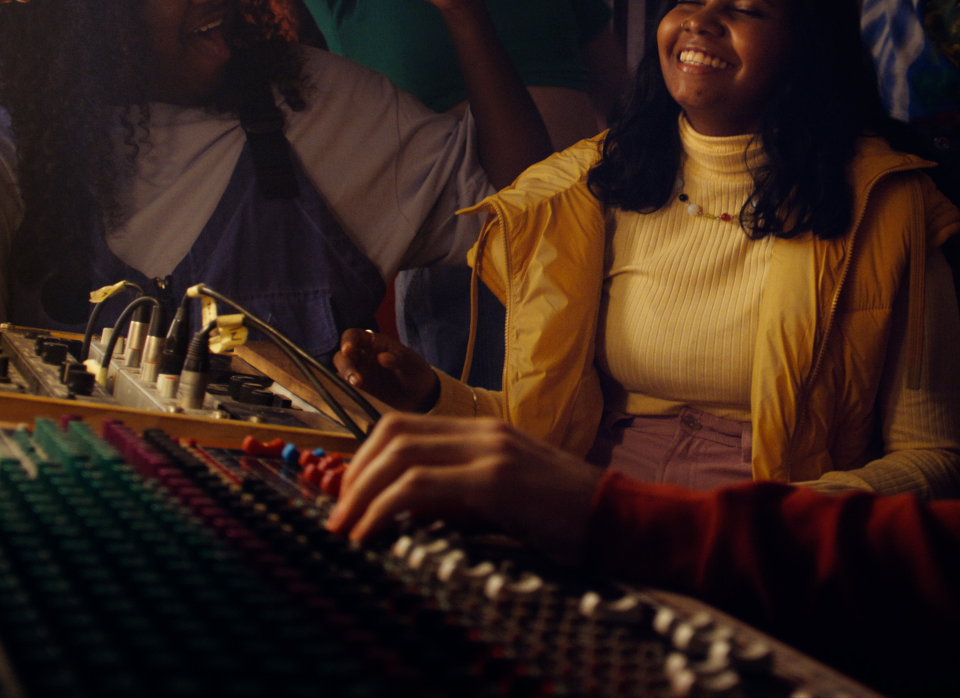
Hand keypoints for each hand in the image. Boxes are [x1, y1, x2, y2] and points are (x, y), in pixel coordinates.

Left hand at [327, 413, 604, 554]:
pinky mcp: (495, 480)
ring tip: (346, 529)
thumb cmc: (568, 518)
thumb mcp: (506, 500)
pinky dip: (383, 509)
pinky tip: (372, 533)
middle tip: (338, 514)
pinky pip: (418, 485)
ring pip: (399, 455)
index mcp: (486, 431)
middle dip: (353, 474)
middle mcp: (484, 431)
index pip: (405, 426)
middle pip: (392, 432)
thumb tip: (408, 515)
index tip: (349, 497)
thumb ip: (462, 497)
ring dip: (360, 493)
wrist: (621, 519)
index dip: (365, 459)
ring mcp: (490, 450)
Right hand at [333, 327, 439, 411]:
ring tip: (358, 385)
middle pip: (342, 355)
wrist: (421, 396)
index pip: (354, 336)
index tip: (347, 349)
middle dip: (345, 364)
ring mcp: (360, 372)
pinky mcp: (360, 389)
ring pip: (342, 371)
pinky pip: (346, 387)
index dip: (347, 340)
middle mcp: (363, 356)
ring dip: (345, 377)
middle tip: (354, 378)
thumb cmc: (416, 372)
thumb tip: (382, 357)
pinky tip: (354, 394)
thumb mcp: (412, 363)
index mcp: (374, 342)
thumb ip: (399, 359)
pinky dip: (345, 389)